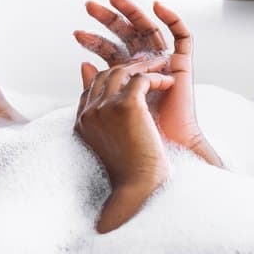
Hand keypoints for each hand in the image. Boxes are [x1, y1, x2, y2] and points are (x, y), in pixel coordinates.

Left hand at [75, 0, 222, 166]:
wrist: (162, 150)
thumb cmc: (136, 135)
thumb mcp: (110, 104)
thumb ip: (98, 84)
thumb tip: (82, 64)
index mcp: (128, 75)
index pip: (110, 50)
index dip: (94, 40)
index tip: (76, 34)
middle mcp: (146, 66)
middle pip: (127, 34)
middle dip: (108, 18)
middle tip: (89, 5)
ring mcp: (165, 63)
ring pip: (149, 29)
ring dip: (132, 11)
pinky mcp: (183, 64)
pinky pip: (183, 36)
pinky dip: (173, 19)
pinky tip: (158, 6)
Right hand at [75, 55, 174, 232]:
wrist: (140, 189)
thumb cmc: (132, 174)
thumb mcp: (114, 144)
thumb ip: (108, 121)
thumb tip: (117, 108)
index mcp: (82, 123)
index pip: (92, 87)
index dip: (112, 77)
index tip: (134, 75)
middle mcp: (89, 113)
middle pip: (105, 75)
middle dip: (129, 66)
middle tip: (151, 65)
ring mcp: (105, 107)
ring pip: (123, 71)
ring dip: (145, 66)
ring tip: (164, 66)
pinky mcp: (126, 105)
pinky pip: (141, 78)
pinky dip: (157, 77)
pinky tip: (170, 82)